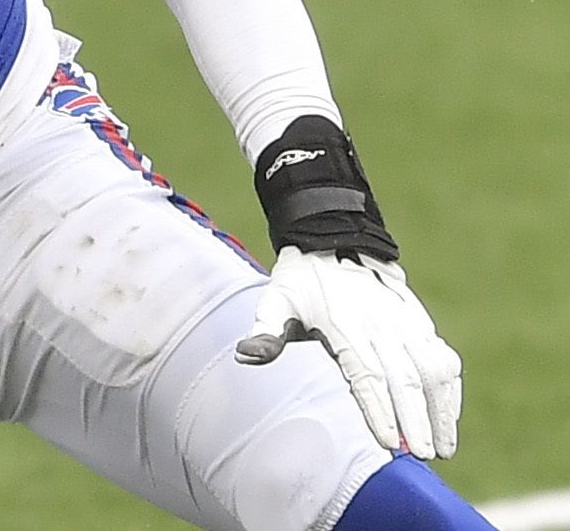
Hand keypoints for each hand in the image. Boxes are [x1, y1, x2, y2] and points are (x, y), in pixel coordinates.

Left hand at [235, 246, 462, 458]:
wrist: (336, 241)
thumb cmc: (302, 281)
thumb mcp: (276, 299)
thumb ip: (266, 330)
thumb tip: (246, 357)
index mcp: (344, 325)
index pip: (367, 374)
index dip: (379, 409)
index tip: (387, 442)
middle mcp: (382, 326)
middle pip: (405, 379)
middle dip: (416, 420)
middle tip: (421, 455)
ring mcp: (406, 325)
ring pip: (433, 371)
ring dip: (442, 411)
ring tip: (443, 449)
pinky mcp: (421, 324)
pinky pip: (444, 359)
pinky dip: (450, 391)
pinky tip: (449, 418)